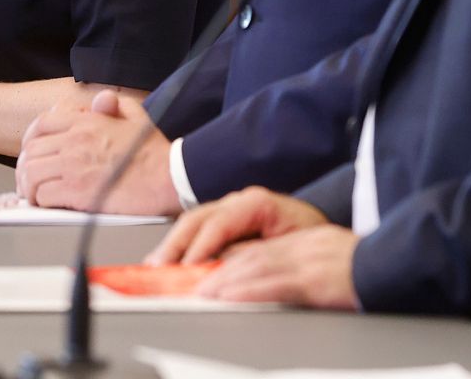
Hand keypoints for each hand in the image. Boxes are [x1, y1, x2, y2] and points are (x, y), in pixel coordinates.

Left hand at [16, 89, 178, 214]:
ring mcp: (75, 165)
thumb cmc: (155, 153)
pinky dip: (40, 201)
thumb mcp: (137, 117)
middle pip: (31, 150)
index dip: (29, 139)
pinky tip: (48, 204)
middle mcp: (76, 140)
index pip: (42, 124)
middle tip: (29, 179)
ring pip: (31, 172)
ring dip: (28, 186)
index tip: (30, 152)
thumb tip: (103, 100)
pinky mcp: (78, 191)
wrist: (169, 177)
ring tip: (35, 195)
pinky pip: (43, 195)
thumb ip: (116, 105)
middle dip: (25, 167)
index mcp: (87, 122)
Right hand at [146, 187, 327, 264]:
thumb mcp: (286, 248)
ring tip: (154, 267)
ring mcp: (227, 210)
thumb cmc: (305, 239)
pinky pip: (195, 231)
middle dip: (175, 245)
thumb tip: (220, 263)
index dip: (199, 246)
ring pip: (191, 223)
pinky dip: (179, 247)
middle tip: (157, 268)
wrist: (317, 235)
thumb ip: (252, 253)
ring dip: (172, 246)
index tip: (185, 267)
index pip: (219, 223)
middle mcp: (237, 202)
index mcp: (256, 203)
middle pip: (196, 219)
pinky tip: (167, 263)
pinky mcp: (222, 222)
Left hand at [196, 224, 358, 308]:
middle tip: (191, 284)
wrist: (401, 263)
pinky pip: (275, 285)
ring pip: (256, 268)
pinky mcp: (317, 281)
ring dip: (224, 281)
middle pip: (250, 255)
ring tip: (201, 293)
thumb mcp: (333, 258)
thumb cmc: (371, 269)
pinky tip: (230, 297)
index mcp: (306, 241)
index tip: (205, 271)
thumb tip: (275, 281)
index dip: (228, 260)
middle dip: (217, 270)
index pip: (258, 248)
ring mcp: (309, 262)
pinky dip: (248, 291)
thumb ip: (305, 265)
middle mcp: (303, 247)